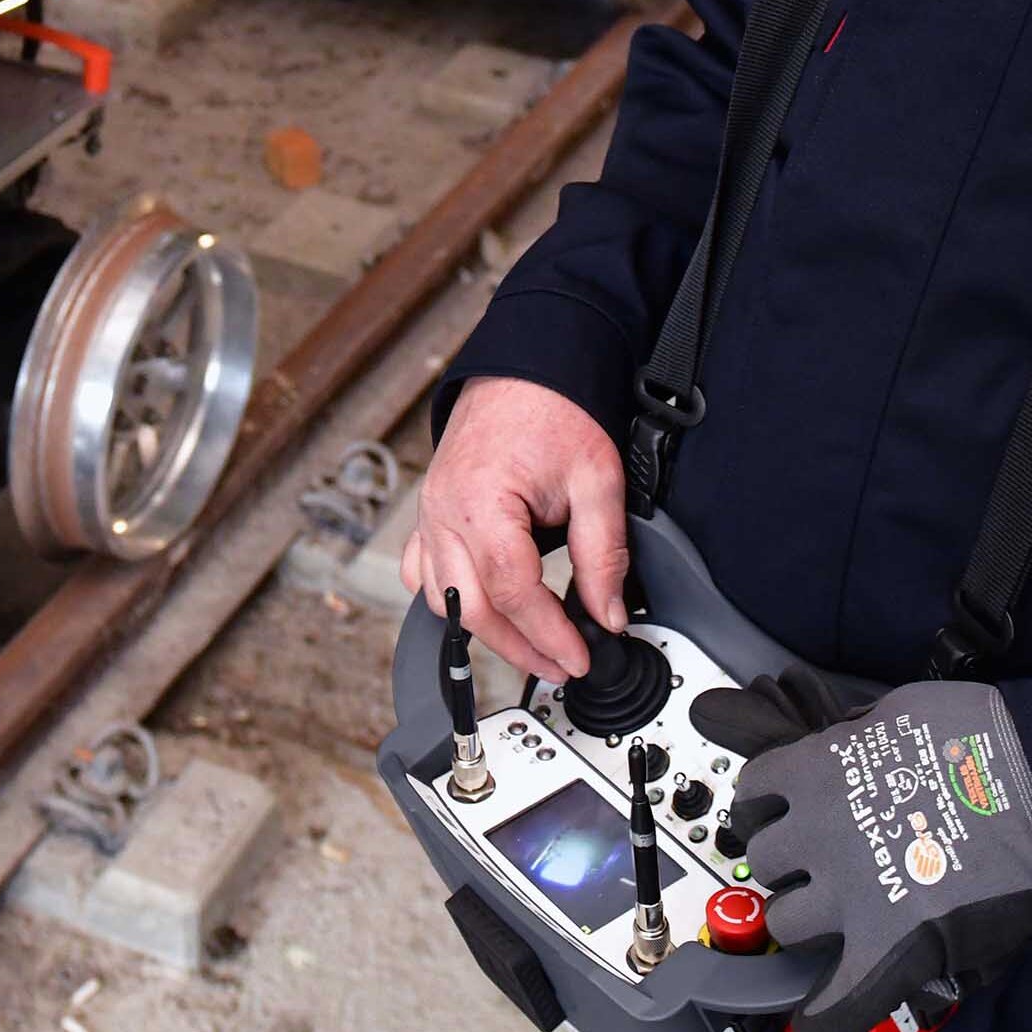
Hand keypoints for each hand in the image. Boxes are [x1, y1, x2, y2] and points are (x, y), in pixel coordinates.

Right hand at [400, 376, 627, 684]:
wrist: (527, 364)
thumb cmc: (555, 408)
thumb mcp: (596, 479)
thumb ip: (602, 553)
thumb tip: (608, 613)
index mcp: (481, 504)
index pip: (512, 593)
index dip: (549, 634)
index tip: (579, 657)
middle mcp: (443, 513)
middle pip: (470, 610)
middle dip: (518, 648)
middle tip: (559, 667)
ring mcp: (428, 514)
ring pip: (442, 599)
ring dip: (485, 631)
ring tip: (529, 648)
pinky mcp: (429, 512)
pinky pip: (423, 573)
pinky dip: (447, 599)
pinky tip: (478, 609)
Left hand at [707, 677, 1031, 1031]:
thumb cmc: (986, 740)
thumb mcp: (899, 711)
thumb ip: (855, 737)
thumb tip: (842, 746)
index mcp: (818, 771)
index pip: (756, 792)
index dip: (769, 805)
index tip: (783, 814)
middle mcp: (819, 834)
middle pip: (768, 860)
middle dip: (790, 863)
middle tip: (822, 866)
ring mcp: (849, 897)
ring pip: (786, 923)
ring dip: (805, 922)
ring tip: (836, 921)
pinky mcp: (888, 949)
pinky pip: (835, 1002)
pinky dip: (823, 1018)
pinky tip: (817, 1022)